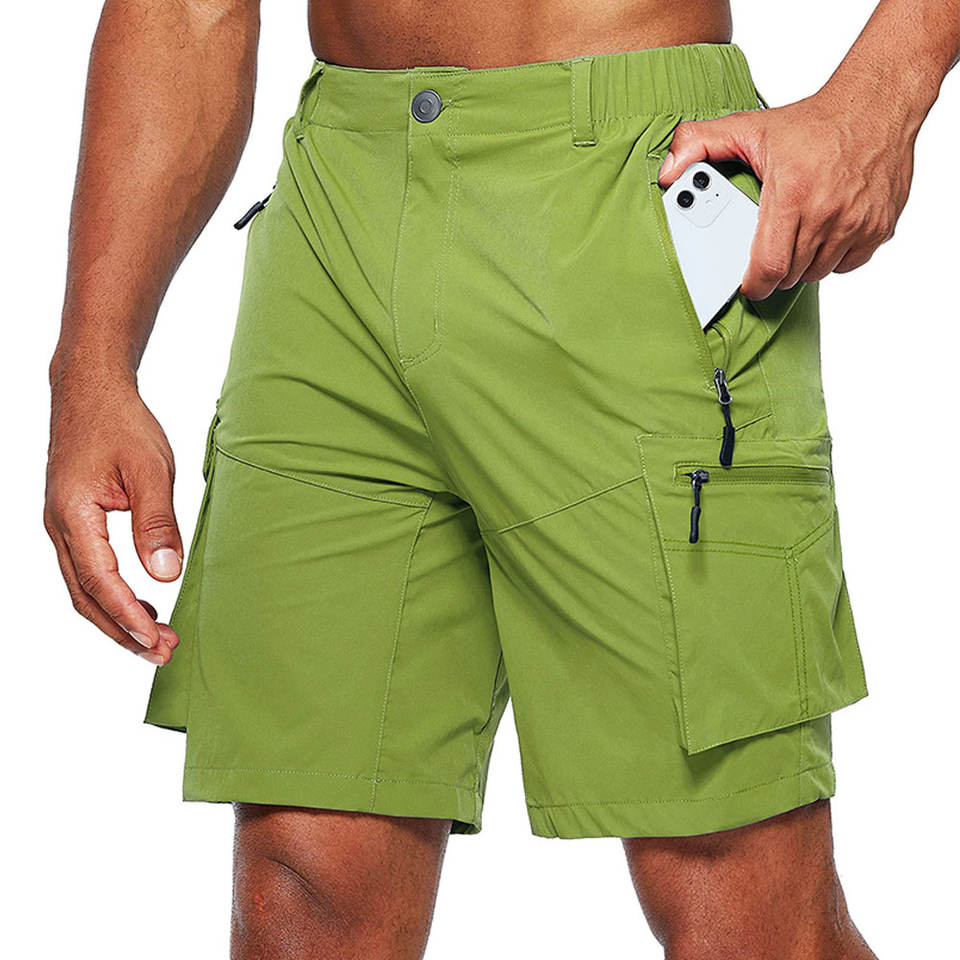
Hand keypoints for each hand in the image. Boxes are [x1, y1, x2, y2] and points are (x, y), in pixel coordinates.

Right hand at [45, 364, 181, 664]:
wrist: (90, 391)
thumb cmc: (121, 423)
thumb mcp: (151, 469)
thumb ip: (157, 523)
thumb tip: (165, 575)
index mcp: (73, 514)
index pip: (100, 582)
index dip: (128, 617)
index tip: (157, 640)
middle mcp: (59, 526)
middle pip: (86, 597)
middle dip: (123, 631)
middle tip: (163, 653)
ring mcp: (63, 526)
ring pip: (84, 589)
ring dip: (118, 618)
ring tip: (157, 639)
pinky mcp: (73, 522)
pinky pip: (87, 571)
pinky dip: (112, 595)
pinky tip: (141, 605)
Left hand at [658, 82, 916, 299]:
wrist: (877, 104)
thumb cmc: (814, 122)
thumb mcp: (748, 127)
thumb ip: (699, 145)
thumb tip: (669, 172)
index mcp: (792, 194)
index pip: (769, 267)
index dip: (753, 285)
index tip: (746, 285)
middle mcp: (827, 212)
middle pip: (792, 274)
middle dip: (775, 271)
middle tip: (768, 252)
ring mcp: (857, 222)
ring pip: (819, 273)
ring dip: (802, 265)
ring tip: (795, 237)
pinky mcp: (880, 227)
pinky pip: (848, 264)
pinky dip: (834, 258)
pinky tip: (824, 234)